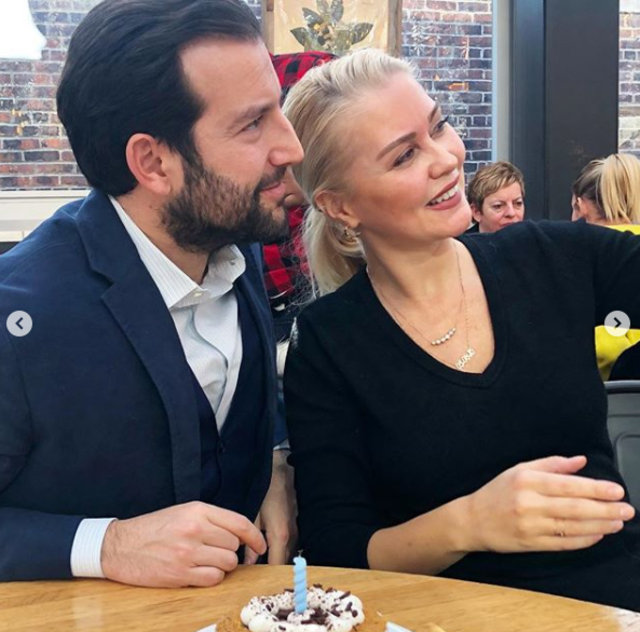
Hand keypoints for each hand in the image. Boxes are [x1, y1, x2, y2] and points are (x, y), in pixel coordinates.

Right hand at [100, 501, 265, 586]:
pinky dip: (212, 578)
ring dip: (222, 565)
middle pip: (234, 545)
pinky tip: (199, 572)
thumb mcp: (183, 512)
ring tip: (205, 561)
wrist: (120, 546)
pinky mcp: (180, 573)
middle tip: (215, 551)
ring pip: (227, 563)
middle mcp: (195, 529)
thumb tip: (240, 534)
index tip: (260, 545)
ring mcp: (188, 552)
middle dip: (229, 551)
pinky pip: (213, 579)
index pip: (239, 523)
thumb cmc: (153, 528)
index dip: (255, 537)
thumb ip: (211, 519)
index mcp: (198, 510)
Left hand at [245, 450, 296, 564]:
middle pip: (284, 562)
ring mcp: (298, 530)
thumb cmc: (266, 491)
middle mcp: (293, 536)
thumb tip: (248, 561)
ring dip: (277, 558)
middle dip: (271, 569)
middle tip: (253, 571)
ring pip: (288, 553)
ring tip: (260, 558)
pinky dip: (281, 548)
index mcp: (280, 535)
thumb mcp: (253, 515)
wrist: (282, 471)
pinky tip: (269, 545)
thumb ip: (250, 540)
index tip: (253, 579)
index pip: (276, 566)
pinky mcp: (298, 524)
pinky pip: (291, 543)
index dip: (265, 575)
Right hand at [463, 455, 634, 552]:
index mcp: (526, 481)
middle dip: (604, 508)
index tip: (616, 490)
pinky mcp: (531, 544)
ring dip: (599, 525)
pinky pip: (563, 543)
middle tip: (626, 508)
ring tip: (617, 521)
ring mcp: (530, 526)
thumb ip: (551, 464)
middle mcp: (528, 503)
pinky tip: (598, 534)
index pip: (567, 485)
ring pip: (572, 527)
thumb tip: (580, 461)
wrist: (473, 520)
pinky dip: (583, 540)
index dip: (595, 488)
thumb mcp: (518, 470)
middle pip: (574, 508)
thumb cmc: (497, 492)